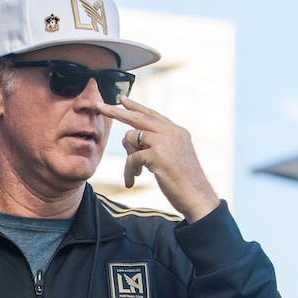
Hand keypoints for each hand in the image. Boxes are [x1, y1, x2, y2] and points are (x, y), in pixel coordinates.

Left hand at [98, 96, 219, 221]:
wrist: (198, 197)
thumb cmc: (185, 183)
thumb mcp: (174, 157)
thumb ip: (159, 145)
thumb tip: (135, 139)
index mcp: (177, 131)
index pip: (152, 114)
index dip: (135, 107)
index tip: (121, 100)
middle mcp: (172, 132)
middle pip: (138, 117)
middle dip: (116, 112)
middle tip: (99, 106)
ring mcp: (165, 141)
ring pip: (131, 138)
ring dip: (128, 157)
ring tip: (135, 173)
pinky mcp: (157, 154)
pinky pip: (131, 158)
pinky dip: (128, 171)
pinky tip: (132, 182)